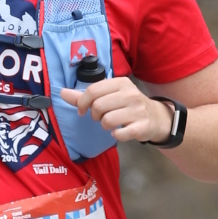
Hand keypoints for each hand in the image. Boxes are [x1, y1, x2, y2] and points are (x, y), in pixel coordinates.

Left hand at [58, 78, 174, 143]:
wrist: (155, 117)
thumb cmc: (127, 105)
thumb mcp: (109, 95)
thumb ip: (84, 95)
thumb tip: (62, 92)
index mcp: (120, 83)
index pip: (93, 90)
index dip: (82, 102)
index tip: (82, 110)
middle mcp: (130, 94)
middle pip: (98, 106)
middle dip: (95, 115)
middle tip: (101, 117)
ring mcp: (138, 110)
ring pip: (107, 120)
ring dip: (105, 125)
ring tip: (111, 123)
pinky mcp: (142, 126)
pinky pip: (120, 134)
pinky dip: (116, 135)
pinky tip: (119, 131)